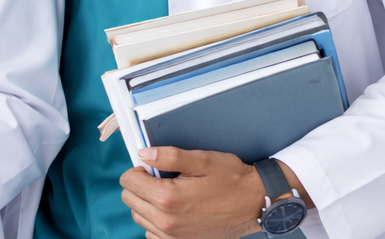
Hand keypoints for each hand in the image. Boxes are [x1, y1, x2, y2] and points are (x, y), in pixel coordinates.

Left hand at [120, 148, 309, 238]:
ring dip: (146, 204)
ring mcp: (173, 237)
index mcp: (168, 198)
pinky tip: (173, 212)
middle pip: (129, 199)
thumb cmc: (231, 179)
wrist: (256, 204)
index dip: (138, 170)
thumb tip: (142, 154)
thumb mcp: (201, 160)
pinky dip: (156, 221)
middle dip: (140, 186)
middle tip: (162, 181)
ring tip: (169, 195)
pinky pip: (152, 233)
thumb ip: (168, 156)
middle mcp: (167, 221)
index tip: (154, 169)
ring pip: (138, 216)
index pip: (127, 181)